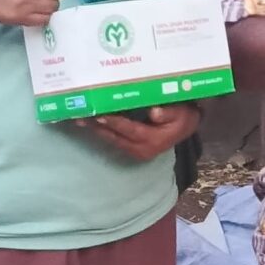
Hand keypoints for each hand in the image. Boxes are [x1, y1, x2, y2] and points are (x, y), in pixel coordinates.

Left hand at [78, 105, 199, 161]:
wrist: (185, 128)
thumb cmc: (182, 117)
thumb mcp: (181, 113)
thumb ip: (168, 113)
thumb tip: (154, 112)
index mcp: (154, 140)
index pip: (130, 130)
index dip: (115, 123)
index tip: (99, 115)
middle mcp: (142, 150)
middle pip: (116, 137)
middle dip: (97, 127)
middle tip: (80, 117)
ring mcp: (136, 152)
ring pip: (112, 140)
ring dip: (96, 130)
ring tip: (79, 120)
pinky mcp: (131, 150)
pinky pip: (114, 141)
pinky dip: (102, 132)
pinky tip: (90, 123)